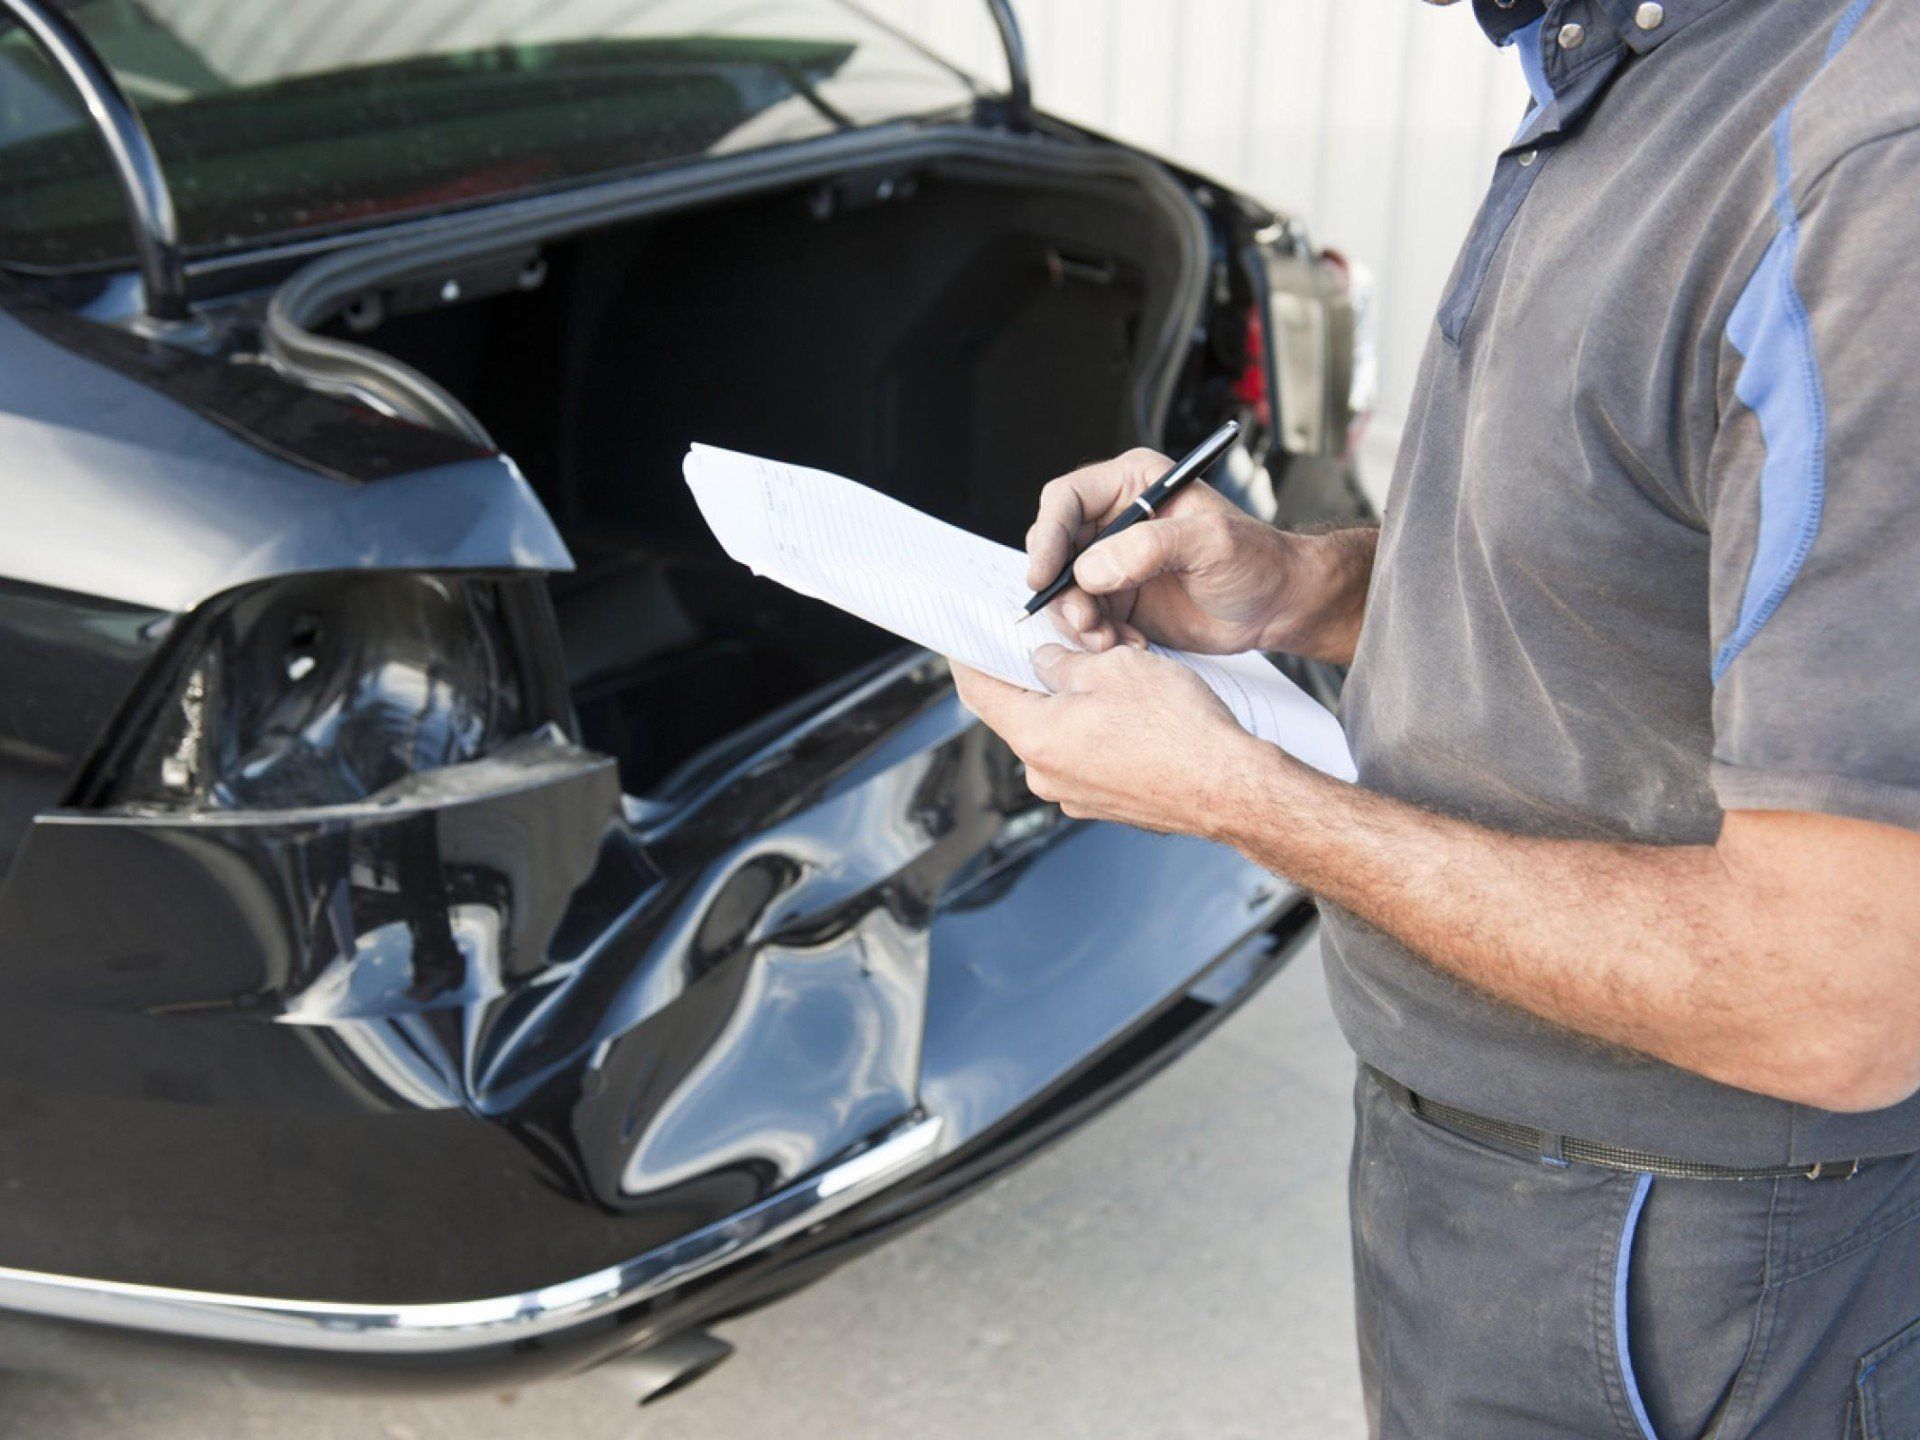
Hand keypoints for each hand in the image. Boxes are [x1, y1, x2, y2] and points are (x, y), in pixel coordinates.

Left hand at [951, 645, 1259, 833]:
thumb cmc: (1179, 729)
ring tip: (1112, 675)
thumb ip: (1064, 662)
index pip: (978, 691)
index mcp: (1036, 738)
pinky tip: (1131, 711)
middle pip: (1020, 712)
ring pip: (1058, 733)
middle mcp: (1045, 776)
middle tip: (1059, 642)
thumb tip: (1045, 662)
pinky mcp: (1105, 803)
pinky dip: (1096, 729)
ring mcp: (1075, 795)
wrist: (1232, 788)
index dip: (969, 656)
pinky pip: (1086, 756)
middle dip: (1036, 675)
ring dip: (1073, 702)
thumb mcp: (1113, 667)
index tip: (963, 636)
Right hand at [1023, 447, 1373, 662]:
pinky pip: (1086, 622)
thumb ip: (1150, 547)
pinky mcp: (1118, 601)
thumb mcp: (1212, 543)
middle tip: (1086, 622)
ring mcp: (1113, 564)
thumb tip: (1090, 569)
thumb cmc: (1258, 560)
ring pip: (1065, 592)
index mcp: (1133, 486)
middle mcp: (1115, 522)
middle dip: (1062, 591)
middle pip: (1055, 550)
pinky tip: (1132, 647)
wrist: (1279, 605)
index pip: (1066, 501)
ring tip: (1113, 642)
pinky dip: (1099, 640)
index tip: (1045, 576)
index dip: (1047, 536)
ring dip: (1080, 623)